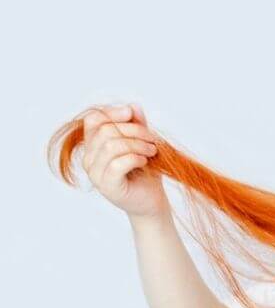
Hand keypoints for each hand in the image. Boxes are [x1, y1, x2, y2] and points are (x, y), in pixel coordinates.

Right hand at [80, 103, 168, 219]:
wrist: (151, 201)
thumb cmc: (145, 171)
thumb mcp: (142, 142)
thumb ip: (136, 125)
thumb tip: (133, 106)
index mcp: (94, 145)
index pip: (93, 120)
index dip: (112, 112)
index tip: (131, 114)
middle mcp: (89, 158)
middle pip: (106, 131)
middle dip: (134, 131)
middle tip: (152, 140)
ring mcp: (95, 173)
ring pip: (112, 146)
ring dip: (138, 145)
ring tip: (152, 151)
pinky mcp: (107, 186)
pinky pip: (118, 164)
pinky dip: (135, 158)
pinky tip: (145, 161)